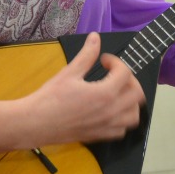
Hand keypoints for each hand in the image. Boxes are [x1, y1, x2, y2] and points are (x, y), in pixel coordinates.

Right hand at [24, 32, 145, 145]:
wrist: (37, 123)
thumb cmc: (51, 97)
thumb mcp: (69, 72)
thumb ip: (87, 55)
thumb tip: (95, 37)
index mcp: (105, 94)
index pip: (125, 73)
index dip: (115, 61)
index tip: (103, 60)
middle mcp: (111, 112)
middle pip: (137, 94)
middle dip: (129, 80)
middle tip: (114, 74)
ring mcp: (107, 126)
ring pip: (134, 115)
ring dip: (130, 101)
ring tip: (116, 92)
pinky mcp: (100, 136)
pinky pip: (122, 129)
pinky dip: (122, 119)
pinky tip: (110, 110)